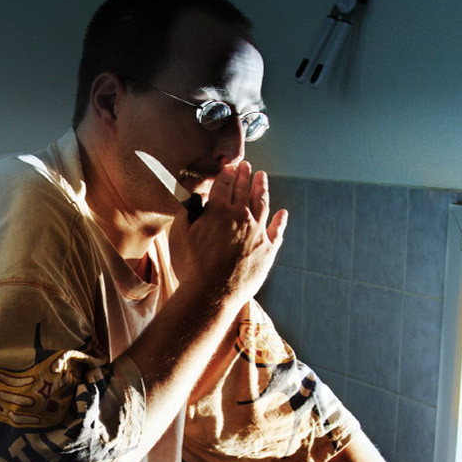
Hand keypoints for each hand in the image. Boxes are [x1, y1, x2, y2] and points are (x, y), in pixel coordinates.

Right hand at [174, 159, 287, 307]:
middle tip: (246, 165)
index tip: (230, 166)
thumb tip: (194, 198)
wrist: (211, 295)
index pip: (224, 184)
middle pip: (244, 190)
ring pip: (262, 203)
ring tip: (262, 177)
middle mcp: (241, 216)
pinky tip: (282, 212)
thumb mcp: (179, 235)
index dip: (227, 173)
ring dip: (262, 188)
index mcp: (218, 210)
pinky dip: (280, 220)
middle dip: (244, 175)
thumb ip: (188, 212)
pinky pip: (277, 231)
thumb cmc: (191, 267)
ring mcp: (258, 232)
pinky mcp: (268, 250)